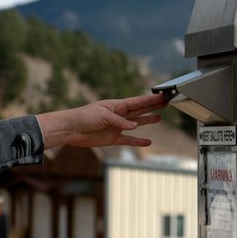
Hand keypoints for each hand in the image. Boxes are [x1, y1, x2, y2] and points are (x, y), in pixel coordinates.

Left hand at [37, 92, 168, 148]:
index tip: (161, 96)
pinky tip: (147, 141)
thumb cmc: (83, 117)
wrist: (71, 129)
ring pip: (136, 123)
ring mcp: (116, 127)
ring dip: (147, 120)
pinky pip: (128, 140)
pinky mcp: (112, 138)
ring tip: (159, 118)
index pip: (136, 102)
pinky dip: (137, 141)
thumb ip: (119, 121)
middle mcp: (118, 115)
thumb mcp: (102, 115)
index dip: (149, 99)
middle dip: (152, 107)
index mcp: (116, 106)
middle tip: (165, 103)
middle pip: (139, 110)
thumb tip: (134, 126)